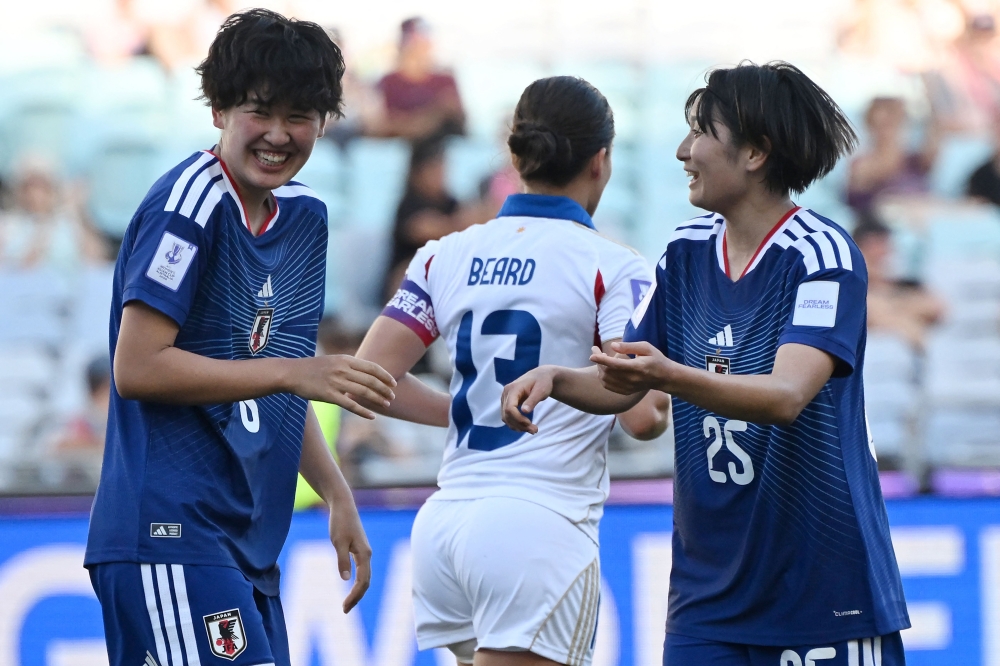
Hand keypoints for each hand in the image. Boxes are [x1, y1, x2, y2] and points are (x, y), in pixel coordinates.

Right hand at [290, 355, 396, 418]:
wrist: (292, 373)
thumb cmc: (313, 368)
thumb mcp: (333, 361)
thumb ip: (349, 366)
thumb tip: (366, 374)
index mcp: (345, 359)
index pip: (372, 367)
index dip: (385, 376)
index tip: (393, 383)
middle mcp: (343, 369)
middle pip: (371, 381)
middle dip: (385, 390)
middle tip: (393, 397)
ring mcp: (336, 382)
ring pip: (363, 392)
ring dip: (378, 400)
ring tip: (386, 405)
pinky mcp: (329, 395)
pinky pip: (350, 405)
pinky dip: (363, 411)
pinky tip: (372, 416)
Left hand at [328, 497, 372, 612]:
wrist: (343, 505)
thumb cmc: (340, 522)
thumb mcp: (338, 542)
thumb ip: (342, 560)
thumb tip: (346, 579)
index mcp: (364, 554)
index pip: (363, 581)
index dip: (355, 596)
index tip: (344, 607)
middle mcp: (367, 554)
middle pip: (366, 582)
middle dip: (357, 597)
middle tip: (344, 610)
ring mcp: (364, 552)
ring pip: (365, 576)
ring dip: (357, 591)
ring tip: (347, 603)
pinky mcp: (359, 550)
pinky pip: (362, 570)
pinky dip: (357, 582)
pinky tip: (350, 586)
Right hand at [501, 366, 556, 433]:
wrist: (540, 376)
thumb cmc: (542, 382)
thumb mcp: (541, 391)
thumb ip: (532, 400)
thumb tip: (524, 411)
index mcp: (513, 389)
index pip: (509, 408)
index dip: (518, 419)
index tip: (530, 423)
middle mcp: (506, 393)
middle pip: (506, 415)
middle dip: (519, 425)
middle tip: (535, 430)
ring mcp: (505, 398)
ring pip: (506, 418)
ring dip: (517, 426)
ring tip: (533, 430)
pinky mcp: (507, 403)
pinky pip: (508, 417)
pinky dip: (516, 424)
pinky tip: (526, 426)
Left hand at [590, 342, 670, 394]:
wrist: (665, 378)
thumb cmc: (656, 359)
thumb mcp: (646, 347)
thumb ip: (629, 347)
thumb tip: (612, 346)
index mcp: (637, 367)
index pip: (615, 365)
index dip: (601, 359)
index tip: (592, 354)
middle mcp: (632, 379)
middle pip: (608, 372)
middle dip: (598, 361)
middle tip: (596, 351)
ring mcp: (628, 387)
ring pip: (606, 380)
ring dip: (600, 369)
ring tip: (602, 359)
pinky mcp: (626, 392)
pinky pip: (609, 386)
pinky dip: (603, 378)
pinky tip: (604, 370)